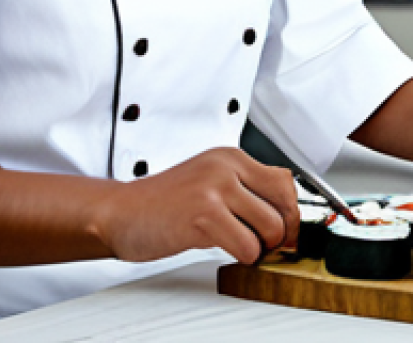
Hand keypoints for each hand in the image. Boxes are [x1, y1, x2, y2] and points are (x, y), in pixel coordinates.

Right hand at [96, 148, 298, 265]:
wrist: (121, 212)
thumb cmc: (164, 203)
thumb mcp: (209, 181)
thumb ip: (244, 189)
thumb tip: (285, 213)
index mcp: (230, 156)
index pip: (284, 181)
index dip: (290, 211)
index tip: (285, 229)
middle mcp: (225, 167)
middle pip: (284, 203)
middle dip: (281, 231)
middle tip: (265, 243)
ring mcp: (214, 189)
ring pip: (270, 228)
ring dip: (260, 247)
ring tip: (239, 245)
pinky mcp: (204, 216)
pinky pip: (247, 246)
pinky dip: (242, 256)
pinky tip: (223, 248)